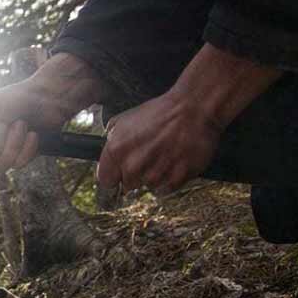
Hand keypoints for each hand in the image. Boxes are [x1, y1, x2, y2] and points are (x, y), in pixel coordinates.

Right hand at [0, 53, 106, 172]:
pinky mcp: (21, 157)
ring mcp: (2, 152)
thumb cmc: (16, 98)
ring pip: (0, 167)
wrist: (50, 98)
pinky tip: (33, 134)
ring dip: (13, 145)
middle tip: (5, 123)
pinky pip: (18, 165)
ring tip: (22, 124)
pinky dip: (27, 148)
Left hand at [96, 91, 220, 193]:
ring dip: (154, 177)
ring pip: (148, 187)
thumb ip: (112, 141)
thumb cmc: (160, 112)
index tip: (119, 174)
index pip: (105, 180)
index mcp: (116, 150)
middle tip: (148, 159)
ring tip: (164, 157)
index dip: (113, 177)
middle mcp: (132, 166)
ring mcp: (154, 174)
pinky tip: (174, 163)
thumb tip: (107, 156)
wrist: (192, 108)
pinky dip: (170, 180)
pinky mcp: (175, 179)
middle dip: (135, 175)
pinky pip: (167, 189)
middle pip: (128, 186)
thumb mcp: (125, 119)